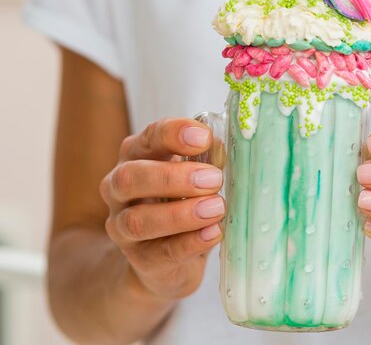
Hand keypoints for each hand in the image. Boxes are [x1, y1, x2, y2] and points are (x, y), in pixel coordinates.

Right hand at [100, 118, 224, 299]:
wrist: (164, 260)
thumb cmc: (182, 202)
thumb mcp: (194, 176)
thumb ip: (207, 161)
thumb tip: (226, 147)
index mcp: (137, 156)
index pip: (148, 138)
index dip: (173, 134)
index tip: (203, 137)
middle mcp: (119, 189)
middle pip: (131, 177)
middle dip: (172, 177)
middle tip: (213, 179)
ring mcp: (122, 227)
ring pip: (138, 220)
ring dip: (181, 214)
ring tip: (216, 208)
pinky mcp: (140, 259)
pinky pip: (160, 252)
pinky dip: (190, 242)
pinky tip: (214, 233)